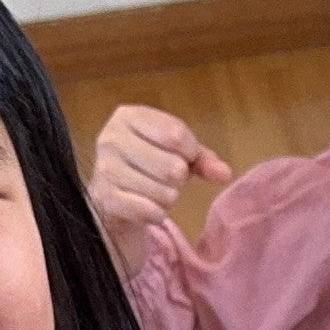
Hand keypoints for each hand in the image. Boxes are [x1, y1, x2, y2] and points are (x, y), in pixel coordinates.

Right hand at [88, 102, 227, 275]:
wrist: (112, 195)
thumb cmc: (148, 164)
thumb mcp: (177, 152)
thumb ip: (203, 158)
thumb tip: (224, 173)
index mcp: (129, 116)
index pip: (176, 134)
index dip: (190, 151)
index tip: (183, 156)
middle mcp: (112, 138)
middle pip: (173, 167)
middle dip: (179, 178)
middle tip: (165, 177)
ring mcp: (106, 169)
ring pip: (165, 192)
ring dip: (168, 197)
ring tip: (153, 190)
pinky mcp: (106, 198)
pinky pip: (151, 211)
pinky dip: (157, 214)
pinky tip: (146, 206)